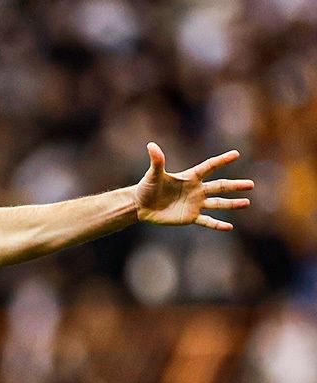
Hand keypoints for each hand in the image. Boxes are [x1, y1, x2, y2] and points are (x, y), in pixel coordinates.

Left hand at [134, 143, 253, 230]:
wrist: (141, 206)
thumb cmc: (147, 187)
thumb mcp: (153, 175)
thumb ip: (157, 161)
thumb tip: (151, 146)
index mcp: (190, 177)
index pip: (209, 167)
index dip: (221, 160)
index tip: (236, 154)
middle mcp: (196, 190)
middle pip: (219, 186)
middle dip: (235, 186)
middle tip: (251, 184)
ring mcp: (195, 204)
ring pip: (217, 203)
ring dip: (232, 204)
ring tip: (246, 203)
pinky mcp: (190, 217)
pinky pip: (207, 221)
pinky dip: (217, 225)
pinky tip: (229, 227)